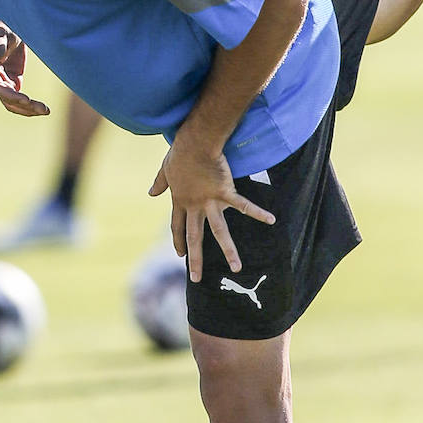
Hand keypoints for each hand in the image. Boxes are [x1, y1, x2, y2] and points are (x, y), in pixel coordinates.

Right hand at [0, 20, 49, 115]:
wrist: (10, 22)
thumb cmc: (4, 25)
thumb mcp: (1, 33)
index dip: (11, 96)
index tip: (27, 100)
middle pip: (6, 99)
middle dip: (24, 106)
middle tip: (44, 109)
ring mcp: (2, 81)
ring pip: (13, 102)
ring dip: (28, 109)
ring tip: (46, 111)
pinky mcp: (12, 80)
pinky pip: (20, 98)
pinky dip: (30, 104)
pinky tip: (43, 108)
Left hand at [149, 138, 273, 282]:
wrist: (194, 143)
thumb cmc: (180, 153)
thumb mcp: (165, 169)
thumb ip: (160, 183)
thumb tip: (151, 193)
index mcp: (180, 201)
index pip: (178, 226)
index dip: (178, 241)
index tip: (180, 255)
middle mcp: (194, 206)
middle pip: (195, 237)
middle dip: (196, 259)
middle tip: (196, 279)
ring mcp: (210, 201)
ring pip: (219, 231)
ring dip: (229, 251)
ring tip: (237, 268)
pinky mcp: (225, 192)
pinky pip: (243, 206)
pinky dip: (257, 213)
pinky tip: (271, 220)